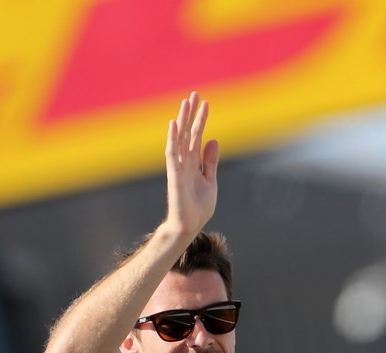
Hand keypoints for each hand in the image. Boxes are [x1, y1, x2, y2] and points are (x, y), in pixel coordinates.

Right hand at [164, 92, 219, 235]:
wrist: (190, 226)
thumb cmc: (198, 206)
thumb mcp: (210, 180)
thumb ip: (210, 161)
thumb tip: (213, 139)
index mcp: (194, 162)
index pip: (197, 135)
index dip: (201, 119)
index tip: (205, 102)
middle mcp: (185, 161)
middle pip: (188, 132)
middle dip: (191, 113)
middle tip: (195, 93)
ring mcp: (178, 167)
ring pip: (180, 138)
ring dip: (183, 120)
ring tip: (186, 102)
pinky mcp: (175, 175)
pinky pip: (172, 154)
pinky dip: (173, 138)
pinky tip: (174, 124)